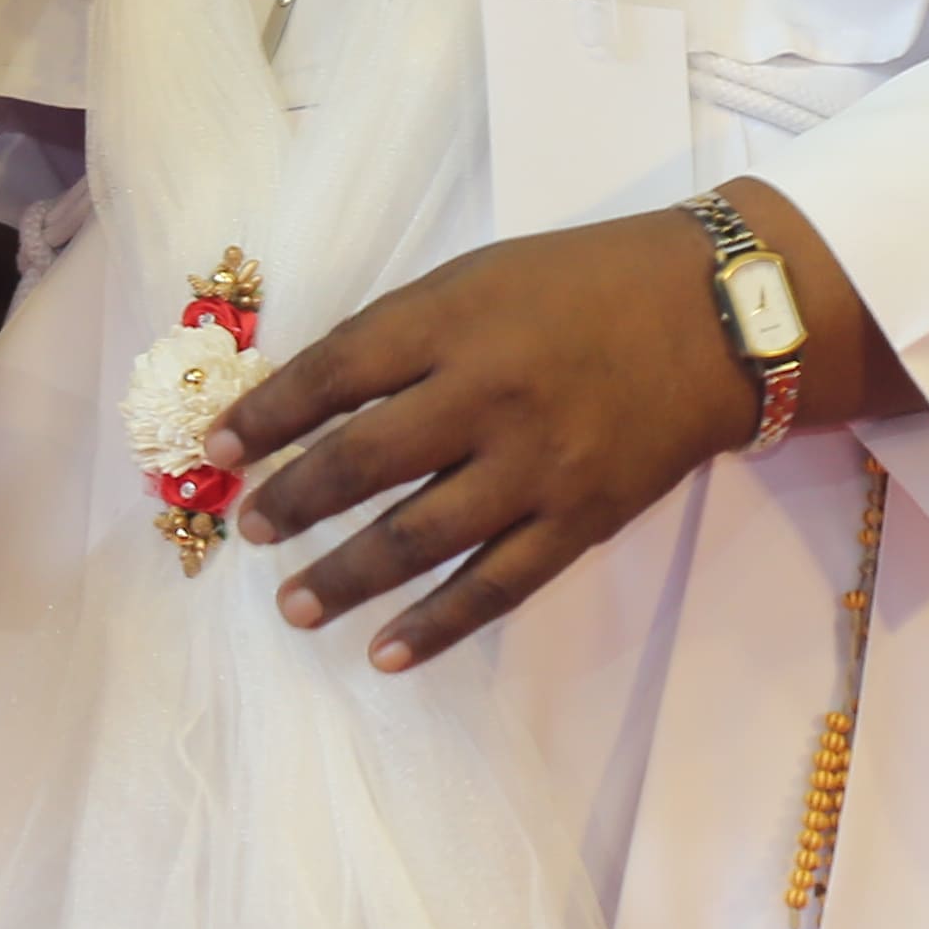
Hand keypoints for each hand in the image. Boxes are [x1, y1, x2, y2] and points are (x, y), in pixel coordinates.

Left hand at [216, 189, 863, 669]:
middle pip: (365, 459)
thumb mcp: (475, 277)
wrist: (712, 318)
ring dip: (346, 576)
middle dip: (293, 498)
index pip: (334, 371)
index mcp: (451, 318)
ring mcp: (536, 465)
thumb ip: (400, 334)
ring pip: (420, 538)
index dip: (267, 414)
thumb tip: (308, 396)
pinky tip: (384, 651)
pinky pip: (495, 586)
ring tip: (292, 605)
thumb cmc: (577, 284)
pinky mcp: (579, 520)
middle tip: (244, 527)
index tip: (216, 446)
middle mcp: (487, 393)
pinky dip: (435, 626)